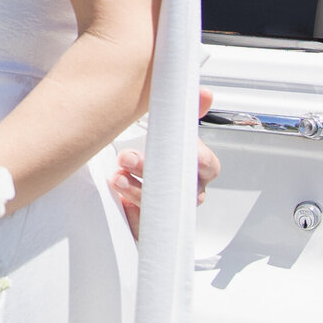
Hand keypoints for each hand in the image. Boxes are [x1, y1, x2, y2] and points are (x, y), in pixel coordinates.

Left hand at [109, 87, 220, 240]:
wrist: (126, 171)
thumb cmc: (153, 148)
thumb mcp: (167, 126)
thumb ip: (185, 109)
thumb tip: (205, 93)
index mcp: (199, 167)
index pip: (207, 164)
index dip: (193, 157)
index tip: (172, 148)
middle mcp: (188, 191)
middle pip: (179, 189)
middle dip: (151, 172)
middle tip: (127, 158)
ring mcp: (172, 211)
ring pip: (161, 209)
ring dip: (136, 192)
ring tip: (116, 177)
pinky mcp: (151, 227)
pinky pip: (145, 229)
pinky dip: (131, 216)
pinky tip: (119, 203)